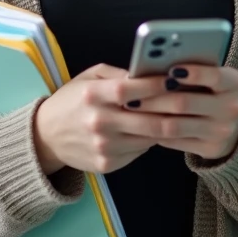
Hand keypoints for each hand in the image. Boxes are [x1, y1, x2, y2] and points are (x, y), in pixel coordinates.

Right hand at [34, 64, 168, 174]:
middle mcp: (98, 122)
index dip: (156, 84)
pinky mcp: (107, 164)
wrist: (46, 136)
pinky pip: (139, 150)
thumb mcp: (88, 77)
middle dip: (173, 110)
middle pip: (147, 118)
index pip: (130, 89)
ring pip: (149, 137)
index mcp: (92, 95)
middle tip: (191, 102)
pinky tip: (153, 130)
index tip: (175, 79)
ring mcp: (104, 146)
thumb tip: (148, 73)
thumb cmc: (72, 101)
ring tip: (179, 116)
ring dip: (166, 126)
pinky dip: (149, 140)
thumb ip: (118, 74)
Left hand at [133, 64, 237, 160]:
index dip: (193, 73)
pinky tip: (141, 123)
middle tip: (129, 93)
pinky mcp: (210, 149)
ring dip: (149, 115)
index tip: (170, 68)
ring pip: (175, 125)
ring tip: (131, 107)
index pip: (215, 76)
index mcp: (234, 83)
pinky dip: (155, 132)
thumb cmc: (213, 91)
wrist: (235, 126)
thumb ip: (191, 69)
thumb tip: (154, 63)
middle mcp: (232, 108)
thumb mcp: (213, 77)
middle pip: (185, 102)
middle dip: (154, 97)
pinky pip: (175, 141)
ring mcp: (222, 131)